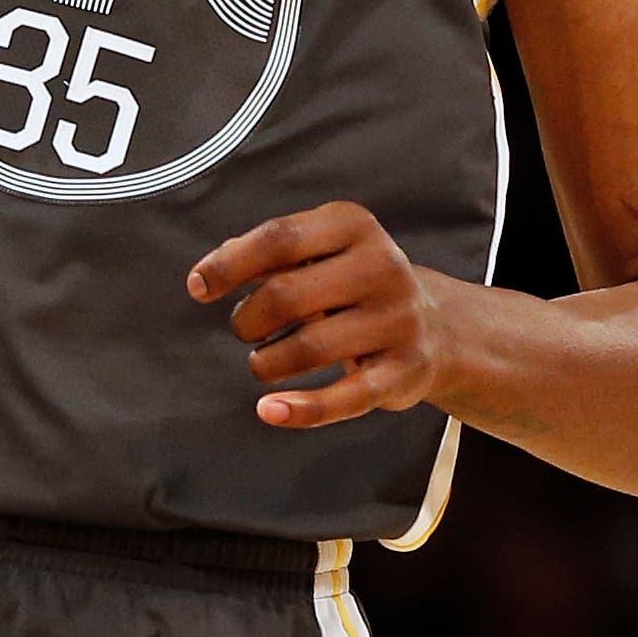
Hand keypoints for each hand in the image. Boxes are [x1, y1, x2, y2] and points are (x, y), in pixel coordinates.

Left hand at [188, 201, 461, 428]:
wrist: (439, 326)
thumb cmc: (356, 284)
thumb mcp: (322, 252)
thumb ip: (267, 255)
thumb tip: (210, 271)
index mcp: (354, 226)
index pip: (280, 238)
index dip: (230, 265)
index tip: (198, 287)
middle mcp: (382, 266)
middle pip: (286, 296)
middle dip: (248, 320)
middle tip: (246, 332)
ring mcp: (397, 320)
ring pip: (308, 348)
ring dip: (267, 363)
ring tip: (264, 363)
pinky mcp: (403, 371)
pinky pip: (345, 398)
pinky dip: (300, 409)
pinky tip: (269, 410)